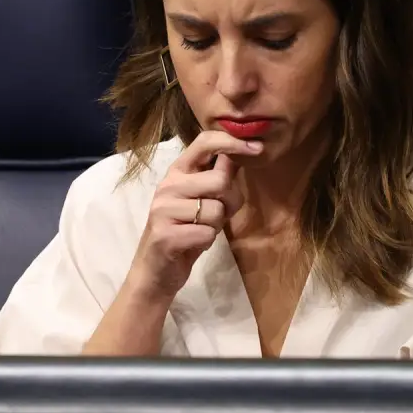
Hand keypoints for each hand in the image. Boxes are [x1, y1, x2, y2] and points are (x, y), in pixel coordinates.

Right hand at [126, 131, 261, 302]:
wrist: (156, 270)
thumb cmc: (184, 231)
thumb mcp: (202, 200)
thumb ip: (218, 177)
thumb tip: (241, 152)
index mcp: (177, 172)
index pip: (204, 142)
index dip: (233, 142)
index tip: (256, 148)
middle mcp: (167, 185)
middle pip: (220, 181)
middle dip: (230, 203)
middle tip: (217, 217)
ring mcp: (163, 210)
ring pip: (216, 210)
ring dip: (216, 226)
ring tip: (200, 230)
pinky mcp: (166, 235)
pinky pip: (208, 233)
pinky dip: (207, 242)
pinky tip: (193, 243)